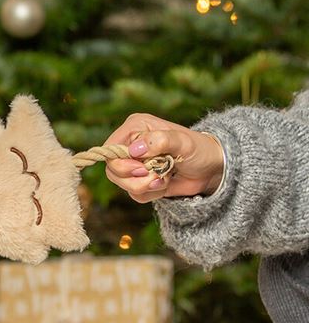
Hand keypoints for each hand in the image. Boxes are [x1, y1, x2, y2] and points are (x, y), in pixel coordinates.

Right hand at [103, 113, 224, 202]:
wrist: (211, 169)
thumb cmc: (199, 149)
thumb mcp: (183, 142)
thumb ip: (160, 141)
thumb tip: (135, 149)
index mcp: (134, 128)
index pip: (110, 150)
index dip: (122, 164)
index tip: (142, 168)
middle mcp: (130, 145)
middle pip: (113, 170)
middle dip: (136, 178)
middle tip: (157, 175)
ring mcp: (134, 164)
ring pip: (122, 184)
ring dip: (145, 186)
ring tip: (164, 178)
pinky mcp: (139, 181)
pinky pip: (134, 194)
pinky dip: (151, 194)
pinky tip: (164, 184)